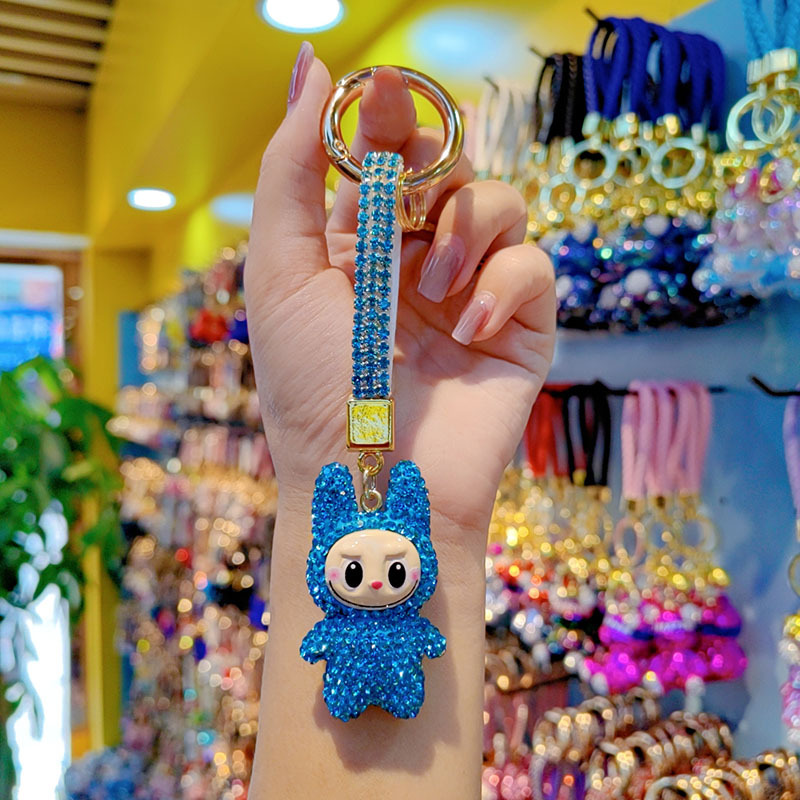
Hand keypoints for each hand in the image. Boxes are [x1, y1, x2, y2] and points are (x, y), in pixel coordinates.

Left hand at [245, 45, 554, 538]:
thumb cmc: (312, 383)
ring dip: (467, 227)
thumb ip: (293, 167)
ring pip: (500, 204)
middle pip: (451, 168)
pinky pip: (535, 267)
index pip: (386, 159)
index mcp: (358, 246)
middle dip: (435, 164)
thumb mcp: (282, 268)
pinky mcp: (520, 328)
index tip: (384, 95)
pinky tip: (469, 326)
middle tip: (415, 187)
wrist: (368, 481)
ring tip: (432, 283)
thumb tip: (315, 66)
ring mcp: (471, 294)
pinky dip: (505, 284)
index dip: (388, 121)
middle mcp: (416, 263)